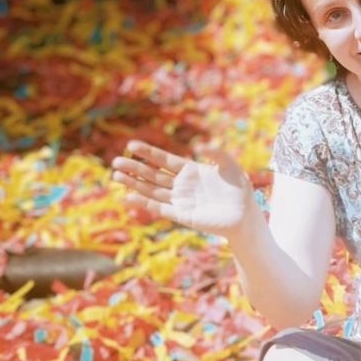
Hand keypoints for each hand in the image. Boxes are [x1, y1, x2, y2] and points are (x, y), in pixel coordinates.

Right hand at [112, 140, 252, 236]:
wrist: (245, 215)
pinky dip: (144, 202)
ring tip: (115, 175)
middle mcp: (181, 185)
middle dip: (135, 168)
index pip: (163, 159)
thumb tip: (196, 146)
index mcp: (190, 170)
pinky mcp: (181, 215)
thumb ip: (214, 152)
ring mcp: (179, 200)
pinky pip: (159, 207)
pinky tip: (129, 196)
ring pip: (151, 190)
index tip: (131, 145)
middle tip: (116, 161)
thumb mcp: (228, 165)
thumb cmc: (239, 189)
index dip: (148, 152)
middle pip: (152, 174)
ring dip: (134, 184)